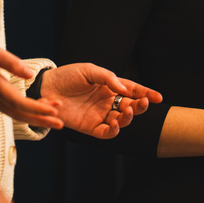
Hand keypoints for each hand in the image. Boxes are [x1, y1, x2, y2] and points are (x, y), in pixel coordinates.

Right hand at [0, 39, 63, 129]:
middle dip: (41, 119)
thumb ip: (9, 62)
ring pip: (15, 114)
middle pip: (19, 114)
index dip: (37, 108)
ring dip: (35, 117)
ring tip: (55, 118)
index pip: (19, 102)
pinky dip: (25, 112)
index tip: (55, 110)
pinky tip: (38, 110)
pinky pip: (9, 110)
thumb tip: (31, 75)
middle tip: (61, 124)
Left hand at [40, 62, 162, 138]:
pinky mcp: (90, 127)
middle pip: (130, 107)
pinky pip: (106, 133)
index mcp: (111, 87)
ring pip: (121, 121)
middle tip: (142, 103)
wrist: (45, 87)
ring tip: (126, 111)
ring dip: (127, 118)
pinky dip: (114, 131)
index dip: (146, 94)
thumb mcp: (89, 70)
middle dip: (139, 106)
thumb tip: (124, 88)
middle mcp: (108, 102)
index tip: (158, 97)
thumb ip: (107, 78)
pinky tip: (116, 124)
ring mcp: (100, 115)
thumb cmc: (68, 76)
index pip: (133, 91)